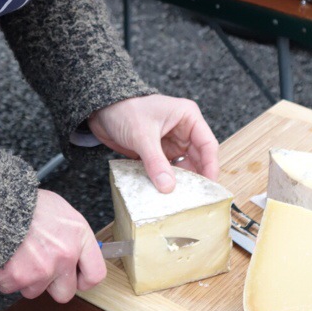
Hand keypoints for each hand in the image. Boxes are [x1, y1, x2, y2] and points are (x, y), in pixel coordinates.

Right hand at [0, 189, 105, 302]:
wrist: (0, 201)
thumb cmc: (29, 202)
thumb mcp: (62, 211)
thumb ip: (72, 236)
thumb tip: (76, 253)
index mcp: (79, 238)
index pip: (95, 274)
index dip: (83, 279)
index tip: (74, 277)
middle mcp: (64, 257)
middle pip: (64, 293)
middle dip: (51, 284)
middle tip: (41, 267)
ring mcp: (41, 270)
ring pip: (34, 290)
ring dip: (26, 278)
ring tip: (19, 255)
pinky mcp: (17, 277)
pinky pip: (10, 287)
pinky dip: (5, 276)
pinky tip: (6, 257)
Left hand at [87, 95, 218, 192]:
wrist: (100, 109)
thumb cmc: (124, 109)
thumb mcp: (142, 135)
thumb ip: (156, 162)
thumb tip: (168, 187)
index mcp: (188, 117)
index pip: (207, 144)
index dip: (210, 166)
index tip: (209, 187)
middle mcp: (183, 130)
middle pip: (198, 158)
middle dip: (196, 178)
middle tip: (196, 200)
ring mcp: (171, 142)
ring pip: (183, 167)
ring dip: (181, 182)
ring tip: (179, 200)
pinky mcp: (159, 153)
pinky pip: (168, 170)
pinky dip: (167, 181)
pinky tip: (165, 194)